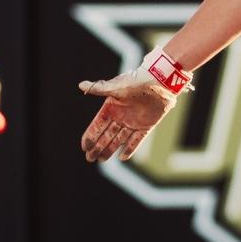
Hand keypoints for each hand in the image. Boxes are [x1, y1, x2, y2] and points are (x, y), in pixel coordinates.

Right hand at [79, 47, 192, 162]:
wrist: (159, 81)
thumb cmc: (136, 81)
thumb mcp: (116, 87)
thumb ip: (99, 89)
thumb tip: (81, 85)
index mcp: (111, 107)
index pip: (98, 125)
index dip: (90, 136)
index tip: (84, 147)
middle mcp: (120, 116)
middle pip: (106, 135)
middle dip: (97, 147)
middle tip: (90, 158)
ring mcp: (133, 122)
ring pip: (119, 139)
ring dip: (110, 149)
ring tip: (102, 160)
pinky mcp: (145, 126)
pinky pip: (136, 140)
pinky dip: (130, 148)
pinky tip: (123, 158)